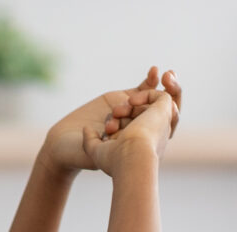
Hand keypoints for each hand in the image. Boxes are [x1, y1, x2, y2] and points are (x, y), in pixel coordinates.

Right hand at [42, 68, 178, 171]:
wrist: (63, 147)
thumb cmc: (79, 155)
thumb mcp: (97, 152)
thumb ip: (107, 142)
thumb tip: (127, 126)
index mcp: (141, 145)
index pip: (168, 123)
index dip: (173, 106)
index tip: (169, 97)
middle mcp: (141, 129)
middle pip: (166, 107)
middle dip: (171, 92)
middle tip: (170, 80)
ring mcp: (133, 114)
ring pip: (153, 97)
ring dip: (155, 86)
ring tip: (151, 82)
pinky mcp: (123, 101)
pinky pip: (142, 89)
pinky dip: (150, 80)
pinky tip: (155, 70)